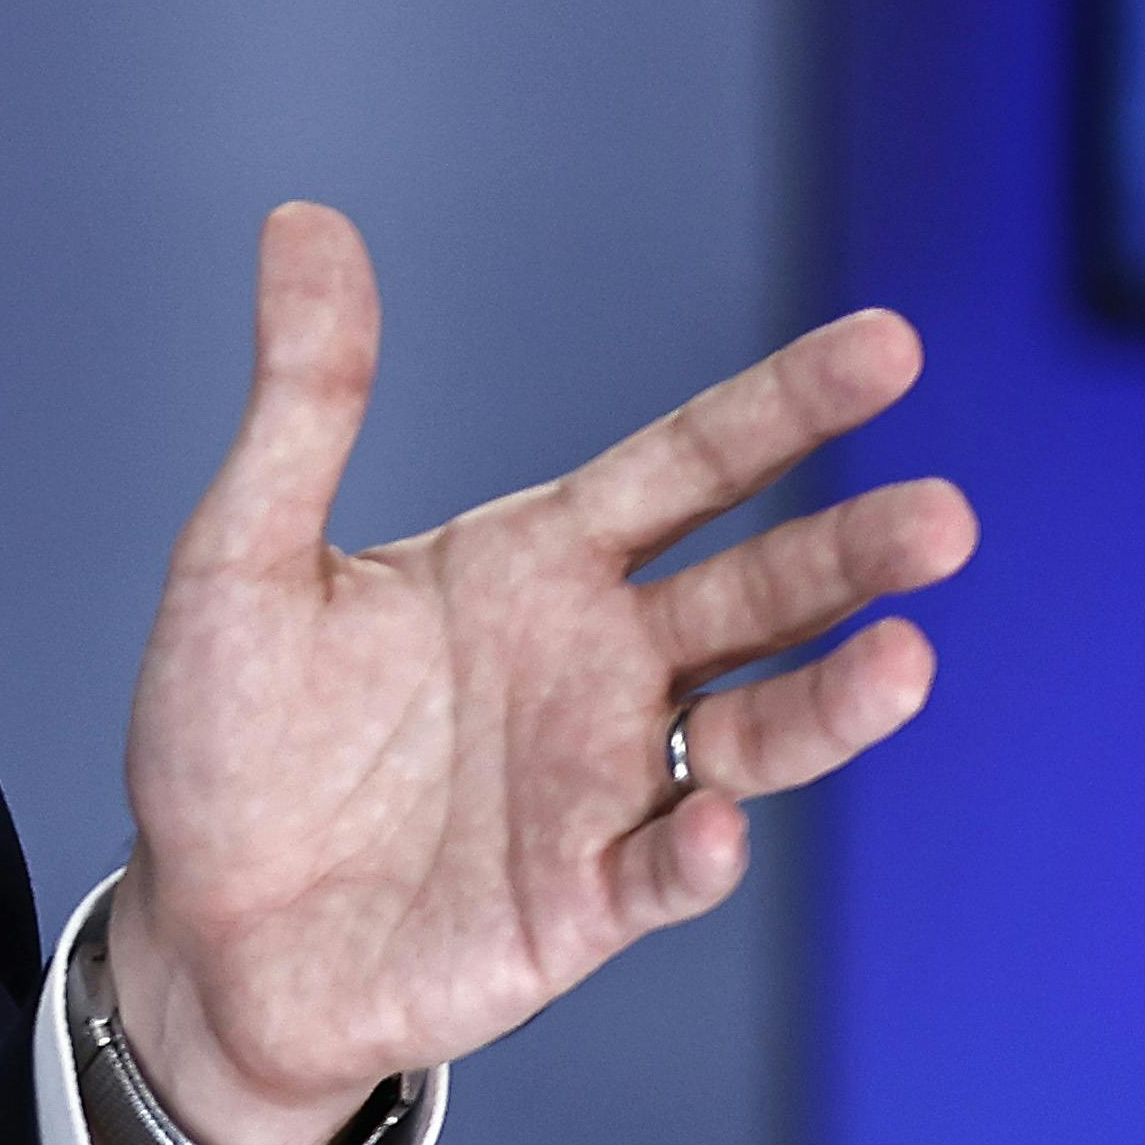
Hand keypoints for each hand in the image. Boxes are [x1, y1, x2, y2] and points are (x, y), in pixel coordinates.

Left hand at [104, 203, 974, 1144]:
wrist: (202, 924)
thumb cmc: (228, 736)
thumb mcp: (244, 554)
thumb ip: (304, 400)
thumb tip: (305, 220)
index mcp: (537, 563)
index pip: (692, 466)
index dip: (786, 409)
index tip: (890, 346)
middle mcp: (600, 665)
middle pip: (757, 593)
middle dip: (851, 555)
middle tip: (942, 517)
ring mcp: (603, 785)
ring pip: (755, 735)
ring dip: (831, 703)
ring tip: (905, 659)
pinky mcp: (580, 903)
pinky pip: (660, 874)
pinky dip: (692, 852)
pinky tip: (702, 824)